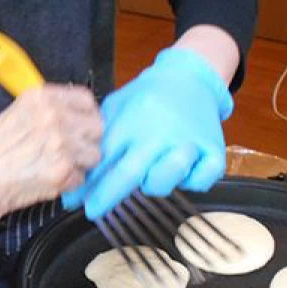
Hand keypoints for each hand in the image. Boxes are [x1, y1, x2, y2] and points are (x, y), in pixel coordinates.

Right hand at [0, 85, 101, 237]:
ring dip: (81, 164)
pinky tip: (49, 181)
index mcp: (41, 98)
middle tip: (73, 150)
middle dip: (87, 140)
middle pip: (96, 127)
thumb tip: (68, 118)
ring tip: (57, 168)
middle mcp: (55, 117)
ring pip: (94, 155)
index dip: (87, 114)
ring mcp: (62, 145)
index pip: (86, 99)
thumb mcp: (12, 114)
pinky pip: (83, 178)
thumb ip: (43, 112)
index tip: (83, 123)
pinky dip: (70, 183)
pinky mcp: (64, 172)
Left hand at [62, 47, 231, 220]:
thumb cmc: (146, 98)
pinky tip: (183, 173)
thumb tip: (77, 174)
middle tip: (93, 210)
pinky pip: (201, 181)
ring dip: (154, 185)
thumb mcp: (116, 107)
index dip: (88, 184)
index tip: (73, 201)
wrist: (189, 77)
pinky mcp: (213, 149)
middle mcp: (160, 131)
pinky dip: (191, 182)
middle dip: (107, 196)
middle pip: (130, 173)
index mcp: (133, 119)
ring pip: (165, 181)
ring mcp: (188, 141)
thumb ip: (99, 137)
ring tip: (150, 174)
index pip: (105, 157)